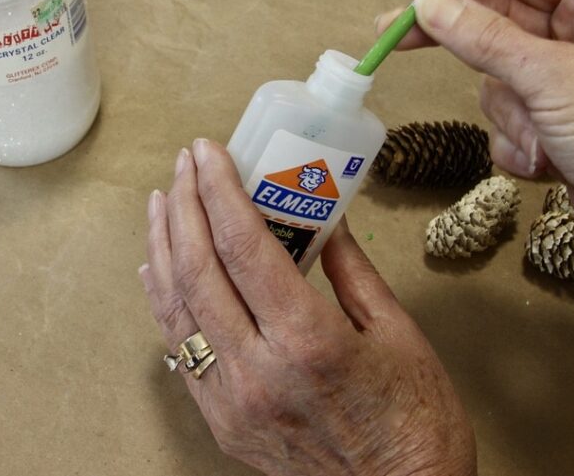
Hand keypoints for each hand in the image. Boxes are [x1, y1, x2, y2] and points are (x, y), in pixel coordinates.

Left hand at [141, 139, 475, 475]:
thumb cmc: (415, 422)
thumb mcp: (397, 333)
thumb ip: (351, 270)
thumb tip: (324, 216)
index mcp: (308, 340)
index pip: (244, 246)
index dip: (219, 190)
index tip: (208, 152)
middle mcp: (257, 370)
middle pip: (199, 269)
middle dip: (185, 205)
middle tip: (185, 164)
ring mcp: (232, 401)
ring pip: (177, 307)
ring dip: (163, 246)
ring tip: (161, 202)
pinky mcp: (222, 421)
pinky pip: (180, 350)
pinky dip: (164, 301)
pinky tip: (158, 267)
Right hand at [376, 0, 573, 293]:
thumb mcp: (552, 76)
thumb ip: (483, 37)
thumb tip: (428, 2)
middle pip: (498, 22)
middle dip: (456, 35)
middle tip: (396, 36)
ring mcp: (566, 93)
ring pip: (496, 82)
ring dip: (507, 113)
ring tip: (541, 135)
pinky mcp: (555, 137)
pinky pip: (506, 127)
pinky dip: (517, 146)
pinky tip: (548, 165)